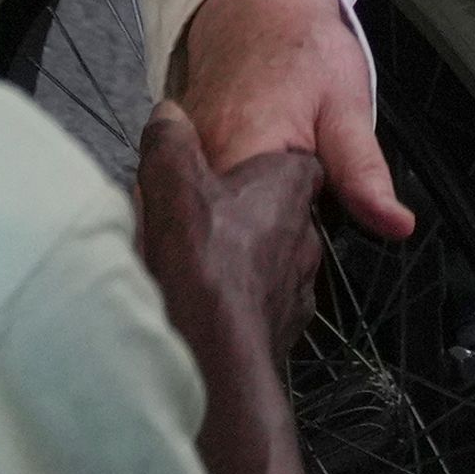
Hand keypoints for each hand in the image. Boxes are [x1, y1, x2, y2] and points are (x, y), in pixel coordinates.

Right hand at [136, 101, 324, 364]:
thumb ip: (172, 144)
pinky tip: (208, 305)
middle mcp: (305, 236)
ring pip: (275, 261)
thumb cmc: (205, 261)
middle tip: (208, 219)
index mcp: (287, 188)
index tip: (240, 169)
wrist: (218, 358)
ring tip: (202, 264)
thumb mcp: (176, 184)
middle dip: (253, 214)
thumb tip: (169, 115)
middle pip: (283, 214)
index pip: (300, 163)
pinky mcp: (285, 329)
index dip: (273, 161)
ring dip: (246, 259)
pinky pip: (264, 302)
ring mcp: (298, 286)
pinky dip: (241, 298)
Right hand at [174, 0, 411, 239]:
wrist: (258, 4)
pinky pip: (189, 201)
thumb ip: (363, 173)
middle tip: (289, 221)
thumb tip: (393, 224)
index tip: (304, 237)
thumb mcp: (347, 107)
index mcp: (242, 147)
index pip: (249, 234)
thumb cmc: (304, 49)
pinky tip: (242, 201)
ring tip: (266, 211)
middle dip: (255, 245)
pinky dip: (217, 210)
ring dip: (232, 229)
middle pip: (220, 232)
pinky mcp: (171, 159)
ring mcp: (180, 159)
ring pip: (200, 221)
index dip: (280, 250)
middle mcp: (197, 157)